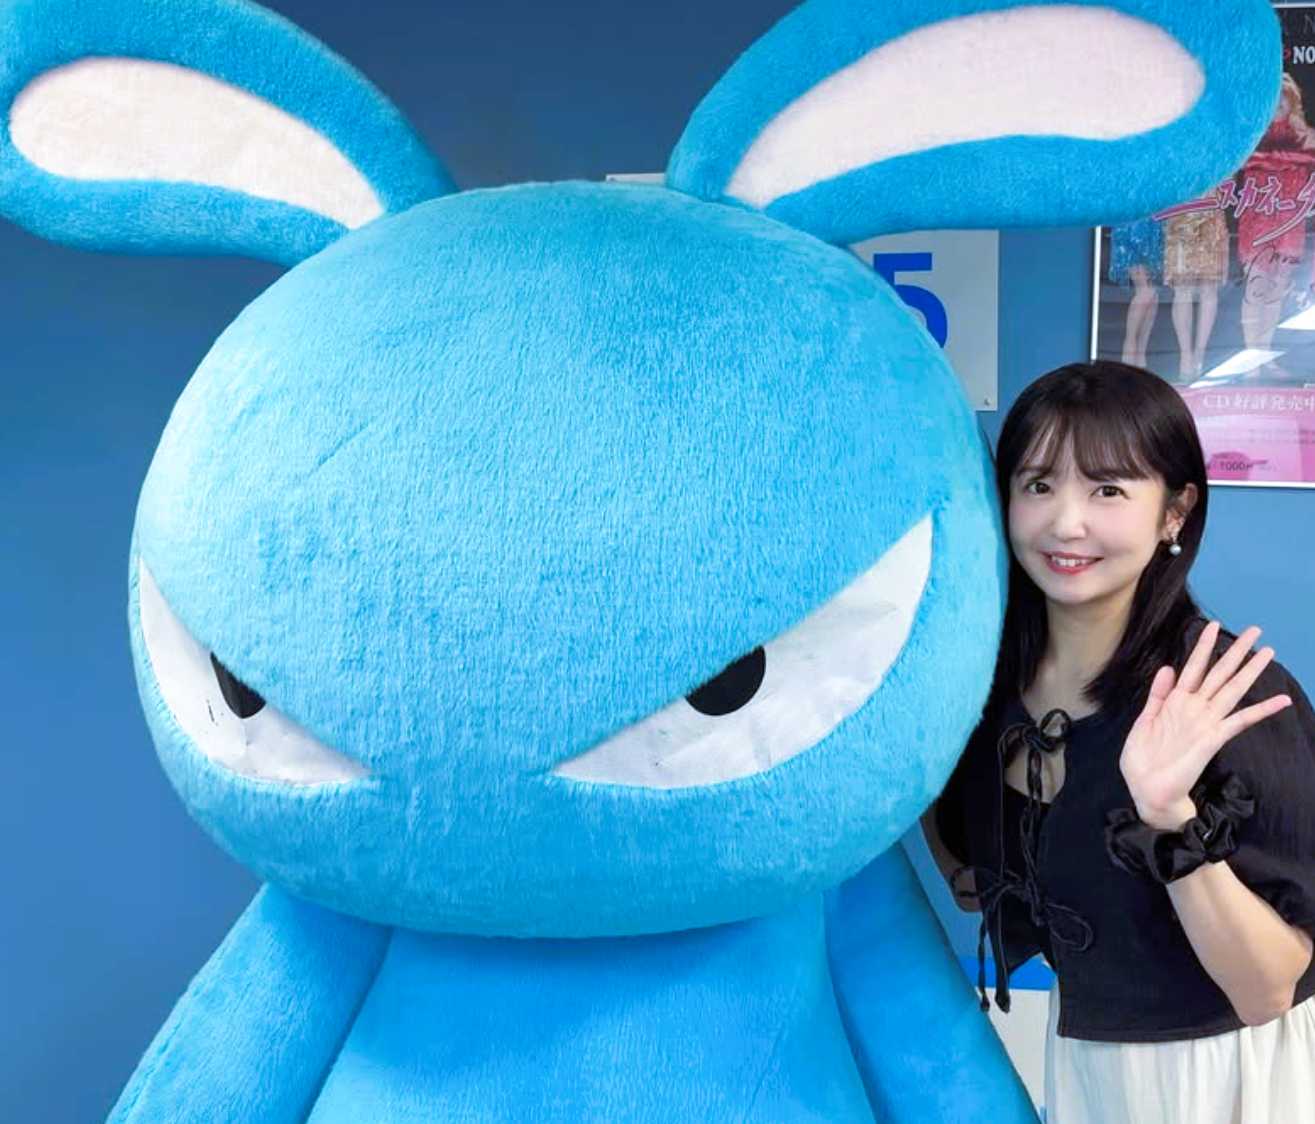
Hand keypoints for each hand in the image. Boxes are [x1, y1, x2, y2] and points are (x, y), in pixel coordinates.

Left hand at [1120, 622, 1292, 829]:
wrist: (1147, 790)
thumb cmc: (1144, 759)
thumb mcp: (1144, 721)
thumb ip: (1158, 694)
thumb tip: (1168, 666)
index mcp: (1176, 702)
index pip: (1194, 668)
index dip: (1203, 647)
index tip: (1213, 625)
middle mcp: (1195, 709)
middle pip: (1219, 673)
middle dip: (1236, 652)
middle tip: (1256, 630)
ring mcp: (1206, 722)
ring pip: (1232, 690)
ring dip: (1250, 671)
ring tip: (1269, 652)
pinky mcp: (1213, 738)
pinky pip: (1240, 720)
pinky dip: (1261, 710)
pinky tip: (1280, 700)